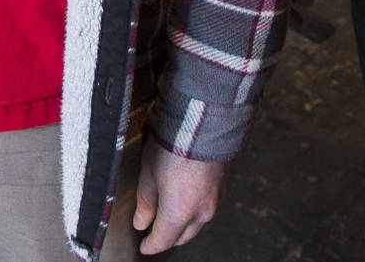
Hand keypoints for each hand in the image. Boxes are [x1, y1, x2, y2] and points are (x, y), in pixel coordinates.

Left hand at [132, 137, 228, 253]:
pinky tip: (187, 196)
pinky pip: (208, 205)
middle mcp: (201, 211)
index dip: (150, 245)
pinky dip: (196, 207)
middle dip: (168, 236)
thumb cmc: (175, 142)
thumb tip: (141, 221)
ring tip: (170, 211)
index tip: (144, 246)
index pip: (163, 241)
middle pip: (183, 236)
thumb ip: (145, 200)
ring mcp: (216, 199)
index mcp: (180, 212)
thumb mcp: (149, 171)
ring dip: (184, 222)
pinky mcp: (223, 185)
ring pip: (198, 222)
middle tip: (154, 230)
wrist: (205, 118)